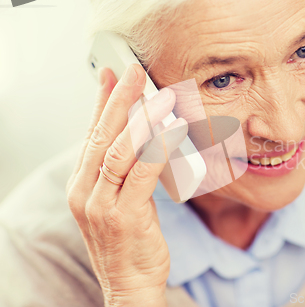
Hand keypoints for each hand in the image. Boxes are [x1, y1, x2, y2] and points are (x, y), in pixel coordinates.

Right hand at [66, 64, 186, 305]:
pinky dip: (158, 147)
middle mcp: (85, 191)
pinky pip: (142, 172)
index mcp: (82, 185)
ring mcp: (101, 204)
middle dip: (119, 99)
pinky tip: (171, 129)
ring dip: (141, 118)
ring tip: (158, 94)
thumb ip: (123, 172)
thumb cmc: (128, 241)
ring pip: (120, 149)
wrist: (129, 283)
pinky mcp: (123, 215)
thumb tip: (143, 140)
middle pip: (102, 135)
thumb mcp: (118, 201)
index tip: (111, 76)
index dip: (102, 103)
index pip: (91, 135)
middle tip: (133, 71)